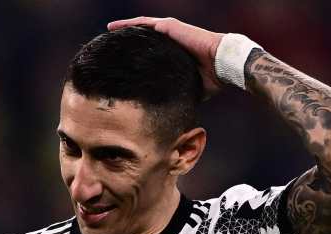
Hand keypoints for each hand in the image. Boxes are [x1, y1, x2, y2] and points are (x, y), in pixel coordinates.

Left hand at [107, 17, 224, 97]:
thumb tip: (162, 113)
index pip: (149, 53)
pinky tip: (113, 27)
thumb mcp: (188, 88)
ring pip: (141, 28)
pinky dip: (128, 24)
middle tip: (110, 48)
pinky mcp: (168, 26)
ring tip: (107, 31)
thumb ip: (175, 94)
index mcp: (174, 53)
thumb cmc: (211, 78)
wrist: (222, 64)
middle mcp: (170, 40)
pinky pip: (143, 23)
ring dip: (123, 29)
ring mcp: (169, 30)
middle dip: (127, 42)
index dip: (136, 56)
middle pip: (143, 40)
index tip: (122, 64)